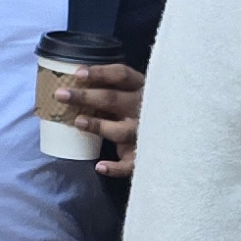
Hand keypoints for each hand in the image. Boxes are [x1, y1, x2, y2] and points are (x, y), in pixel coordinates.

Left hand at [60, 61, 148, 178]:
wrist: (180, 137)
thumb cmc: (145, 111)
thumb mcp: (134, 95)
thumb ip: (113, 90)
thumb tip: (75, 84)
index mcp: (143, 88)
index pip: (121, 76)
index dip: (100, 73)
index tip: (77, 73)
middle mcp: (145, 109)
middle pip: (113, 99)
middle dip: (86, 96)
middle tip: (60, 95)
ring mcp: (146, 133)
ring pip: (120, 130)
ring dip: (98, 126)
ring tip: (78, 122)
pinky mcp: (145, 155)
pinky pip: (131, 164)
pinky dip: (116, 167)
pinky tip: (100, 167)